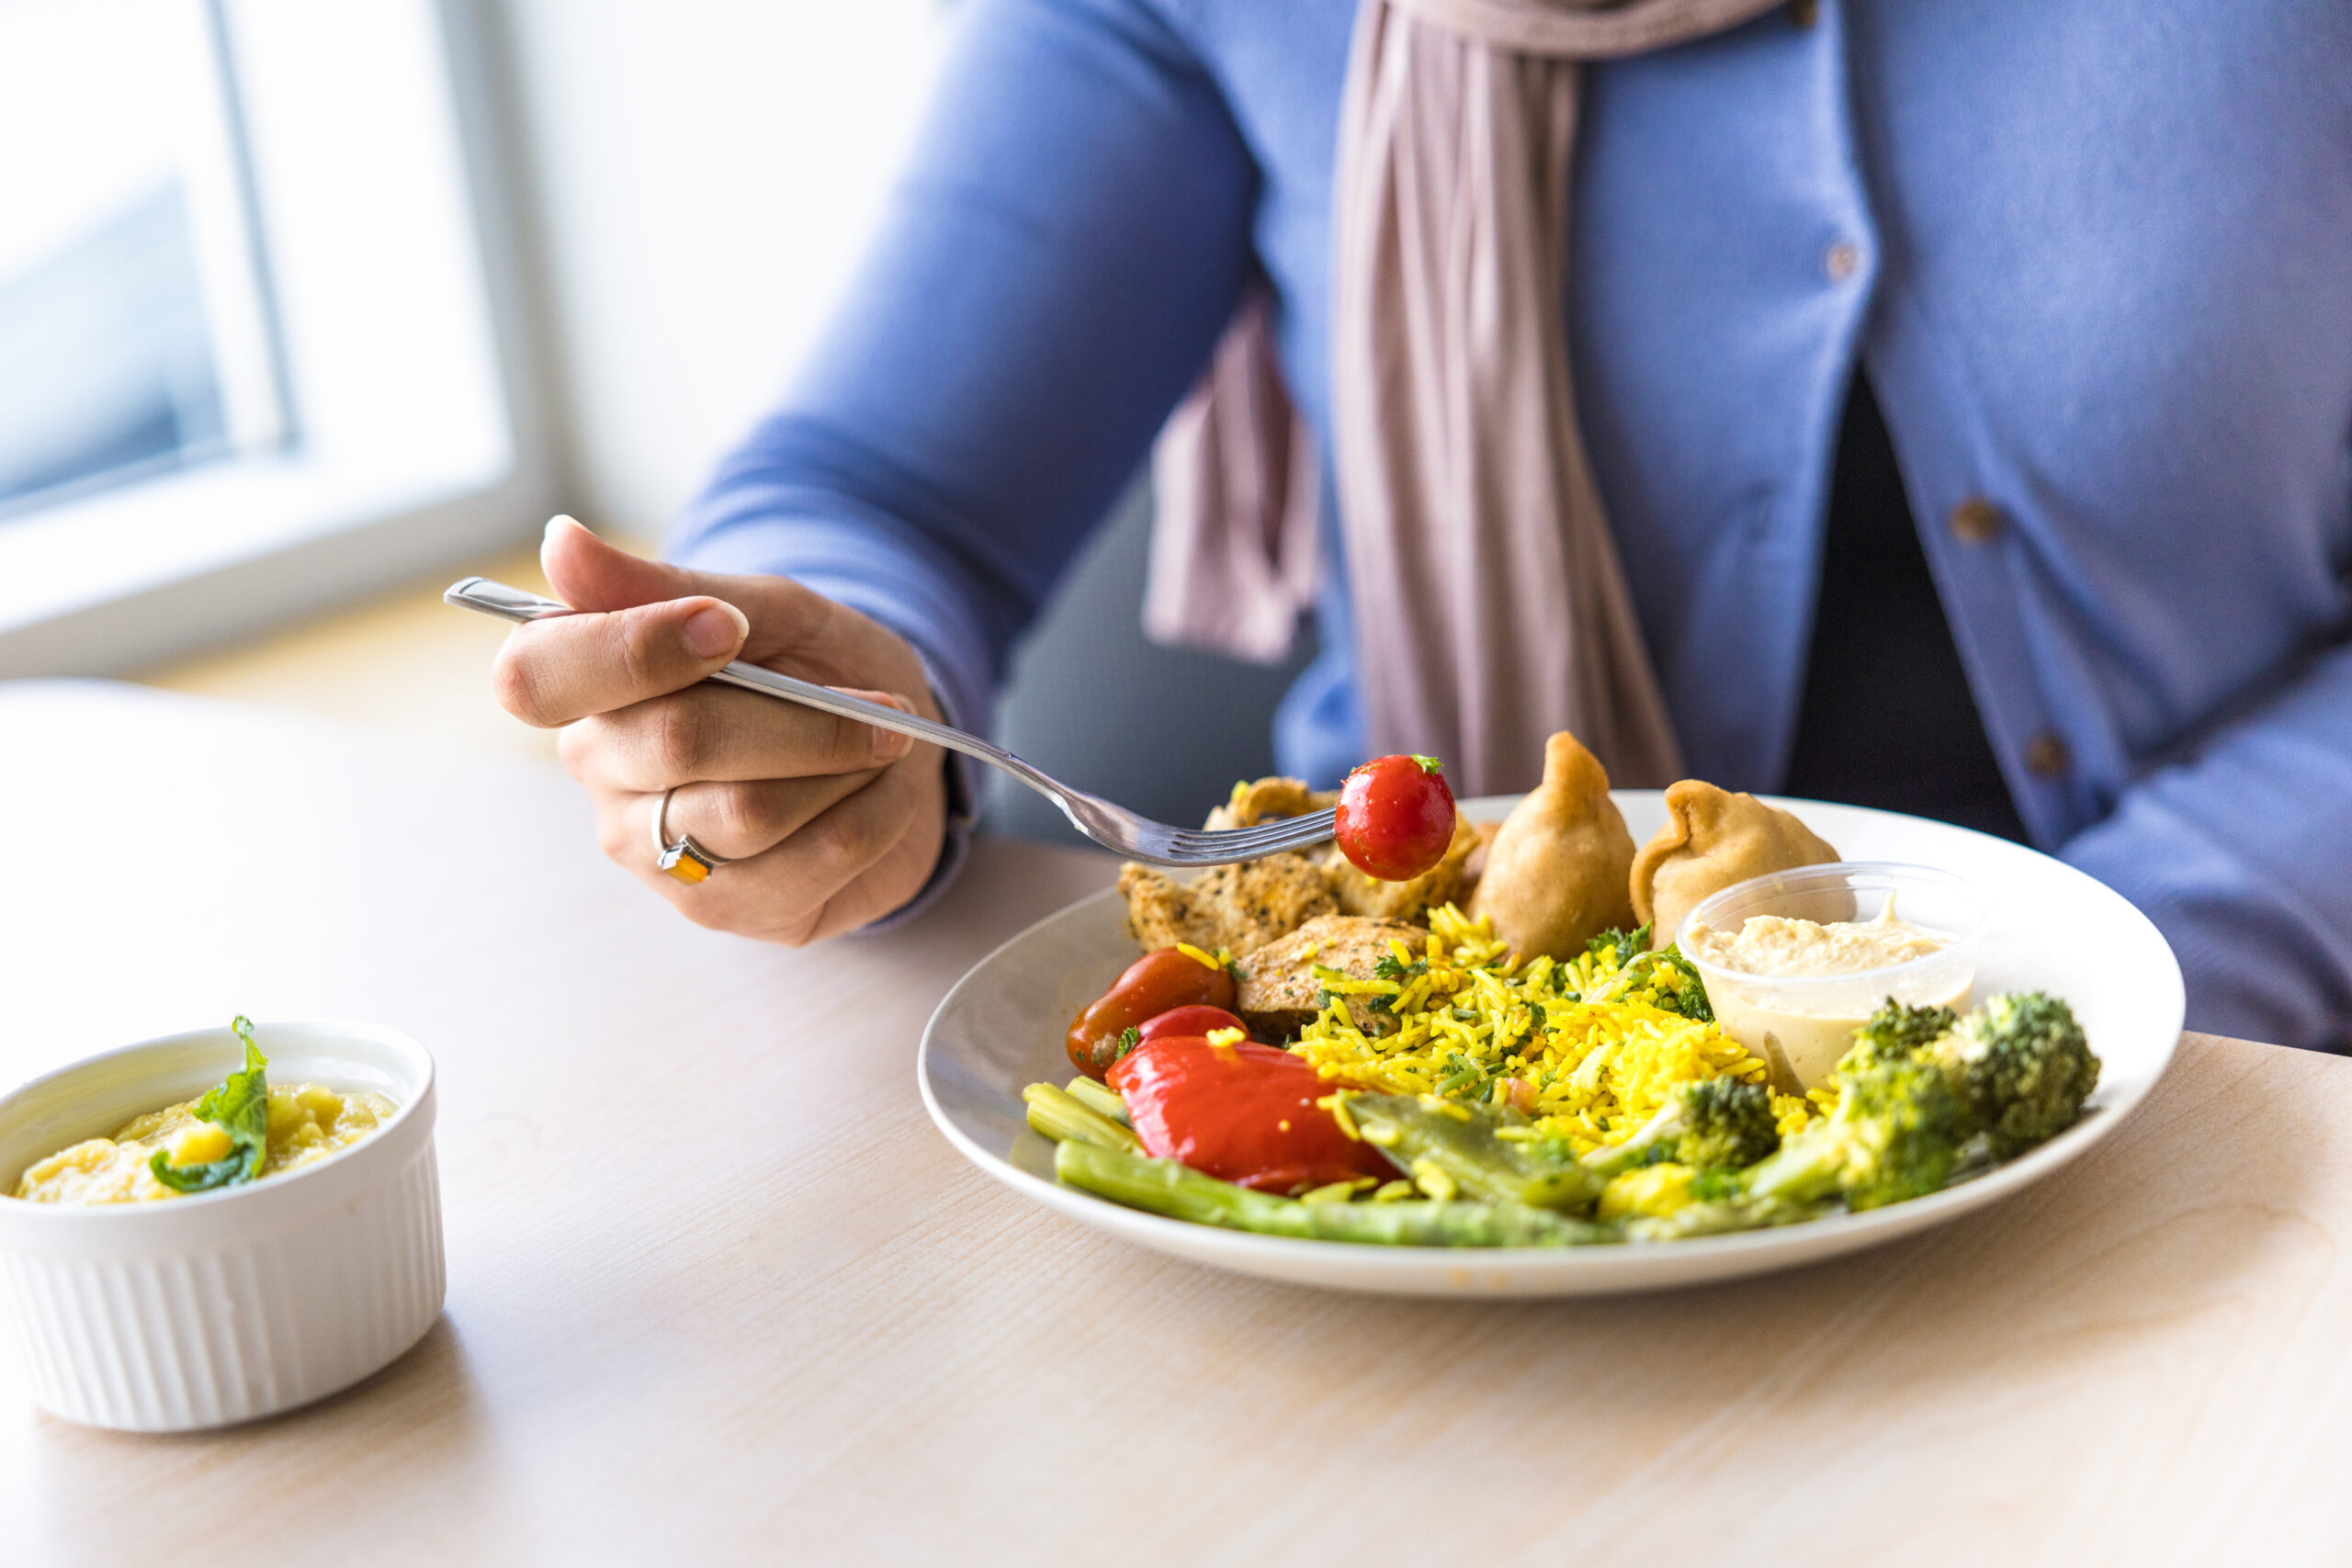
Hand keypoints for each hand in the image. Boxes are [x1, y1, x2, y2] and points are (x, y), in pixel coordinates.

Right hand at [492, 517, 950, 943]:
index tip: (728, 628)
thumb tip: (562, 544)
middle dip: (801, 718)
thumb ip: (668, 587)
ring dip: (845, 769)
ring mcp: (656, 854)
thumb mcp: (761, 608)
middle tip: (877, 704)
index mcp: (587, 689)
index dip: (635, 648)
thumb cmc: (812, 671)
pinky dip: (875, 814)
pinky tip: (882, 794)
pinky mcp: (724, 909)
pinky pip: (813, 861)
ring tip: (880, 747)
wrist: (893, 749)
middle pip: (677, 742)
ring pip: (751, 814)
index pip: (539, 676)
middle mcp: (604, 776)